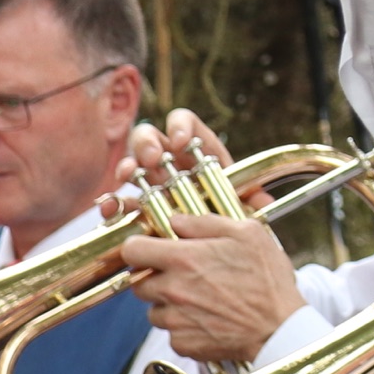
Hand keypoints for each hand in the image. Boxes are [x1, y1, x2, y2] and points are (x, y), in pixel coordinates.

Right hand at [105, 108, 269, 214]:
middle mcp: (171, 162)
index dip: (180, 126)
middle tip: (152, 158)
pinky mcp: (138, 208)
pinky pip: (120, 200)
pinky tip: (109, 208)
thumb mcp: (244, 208)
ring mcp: (152, 183)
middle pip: (153, 136)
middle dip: (148, 142)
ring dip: (128, 165)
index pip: (185, 123)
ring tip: (127, 176)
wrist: (216, 250)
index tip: (180, 142)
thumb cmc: (231, 217)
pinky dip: (112, 202)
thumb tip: (264, 202)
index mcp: (197, 151)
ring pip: (133, 162)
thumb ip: (253, 203)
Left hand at [122, 215, 306, 362]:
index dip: (139, 247)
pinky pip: (171, 333)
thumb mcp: (247, 234)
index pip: (132, 250)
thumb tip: (177, 221)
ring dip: (169, 304)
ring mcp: (175, 320)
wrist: (279, 328)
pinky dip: (184, 327)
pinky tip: (208, 319)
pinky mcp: (182, 344)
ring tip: (200, 300)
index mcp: (183, 259)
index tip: (149, 250)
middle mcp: (173, 290)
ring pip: (154, 310)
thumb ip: (205, 223)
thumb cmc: (267, 279)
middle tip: (182, 276)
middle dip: (156, 277)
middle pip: (139, 283)